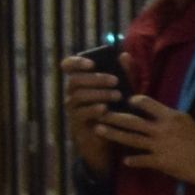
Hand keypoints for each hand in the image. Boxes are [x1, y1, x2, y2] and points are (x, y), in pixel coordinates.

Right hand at [60, 53, 121, 170]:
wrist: (111, 139)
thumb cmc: (117, 109)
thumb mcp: (124, 89)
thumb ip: (125, 73)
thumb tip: (125, 55)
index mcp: (81, 82)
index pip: (68, 66)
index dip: (76, 62)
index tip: (92, 63)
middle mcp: (73, 93)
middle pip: (75, 80)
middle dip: (95, 79)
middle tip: (115, 81)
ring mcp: (73, 109)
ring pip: (77, 96)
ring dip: (98, 93)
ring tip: (118, 95)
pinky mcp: (77, 123)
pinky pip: (80, 114)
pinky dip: (93, 109)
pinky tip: (105, 109)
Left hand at [96, 94, 194, 185]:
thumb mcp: (189, 122)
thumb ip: (171, 119)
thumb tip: (159, 115)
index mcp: (171, 116)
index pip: (147, 103)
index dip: (135, 101)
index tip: (126, 102)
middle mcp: (162, 129)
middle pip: (132, 121)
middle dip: (113, 117)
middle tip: (99, 114)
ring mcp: (160, 146)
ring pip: (130, 138)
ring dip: (112, 134)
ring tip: (98, 130)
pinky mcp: (161, 161)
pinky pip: (141, 160)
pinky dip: (132, 160)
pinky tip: (124, 161)